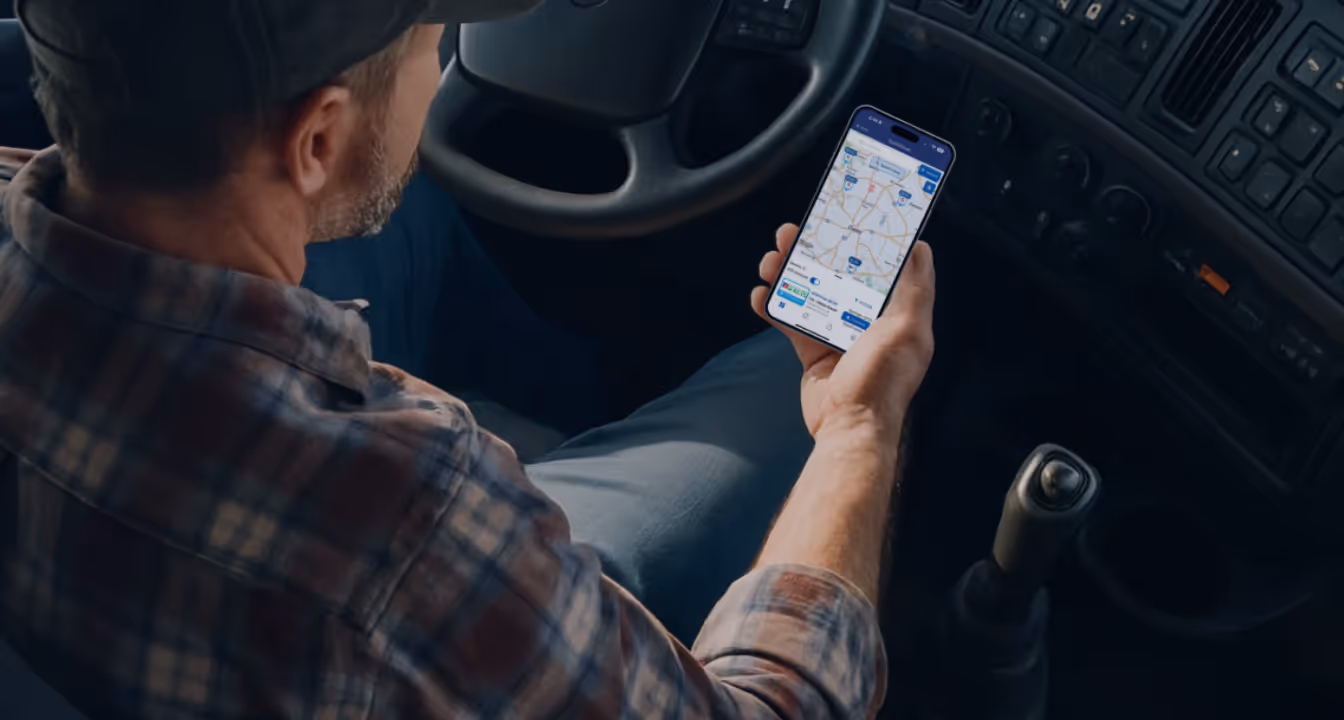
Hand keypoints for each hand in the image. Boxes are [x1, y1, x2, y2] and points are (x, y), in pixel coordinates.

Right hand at [750, 224, 935, 439]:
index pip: (884, 268)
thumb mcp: (907, 331)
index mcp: (897, 315)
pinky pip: (792, 322)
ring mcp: (839, 337)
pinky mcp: (813, 352)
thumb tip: (921, 249)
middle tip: (795, 232)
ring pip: (812, 293)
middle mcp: (868, 323)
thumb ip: (915, 290)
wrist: (848, 429)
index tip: (849, 218)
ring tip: (772, 259)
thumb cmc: (882, 383)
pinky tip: (761, 294)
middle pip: (840, 275)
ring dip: (789, 274)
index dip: (867, 242)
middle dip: (816, 252)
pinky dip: (775, 307)